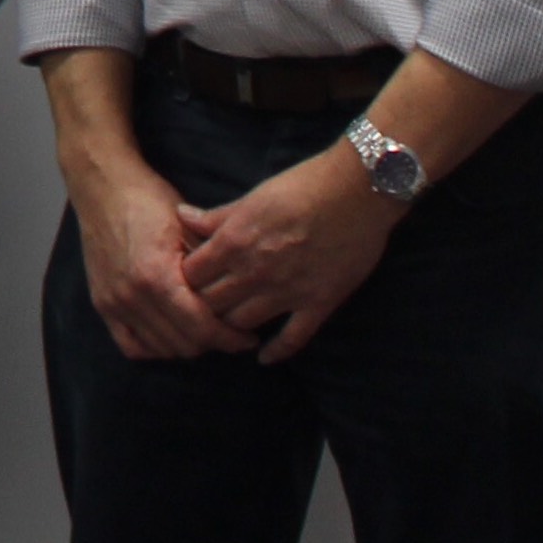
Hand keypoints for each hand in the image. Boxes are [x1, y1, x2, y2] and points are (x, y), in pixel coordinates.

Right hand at [65, 151, 258, 360]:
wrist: (103, 186)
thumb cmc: (149, 200)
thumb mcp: (189, 228)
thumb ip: (210, 269)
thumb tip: (239, 299)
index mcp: (156, 277)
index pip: (200, 328)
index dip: (230, 339)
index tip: (247, 337)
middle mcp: (131, 297)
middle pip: (183, 344)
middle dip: (212, 343)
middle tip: (229, 333)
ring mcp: (113, 303)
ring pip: (159, 348)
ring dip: (185, 345)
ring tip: (203, 331)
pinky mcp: (101, 304)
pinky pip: (130, 345)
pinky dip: (153, 347)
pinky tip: (170, 334)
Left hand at [176, 147, 410, 361]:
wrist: (360, 189)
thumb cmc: (304, 185)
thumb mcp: (253, 196)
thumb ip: (217, 216)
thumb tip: (182, 216)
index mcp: (234, 241)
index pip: (189, 276)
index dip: (182, 281)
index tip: (186, 283)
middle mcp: (254, 271)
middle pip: (208, 305)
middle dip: (199, 308)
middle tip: (200, 311)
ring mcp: (287, 291)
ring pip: (240, 325)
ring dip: (231, 329)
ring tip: (228, 329)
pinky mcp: (318, 302)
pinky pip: (292, 339)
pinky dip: (276, 352)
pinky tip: (265, 357)